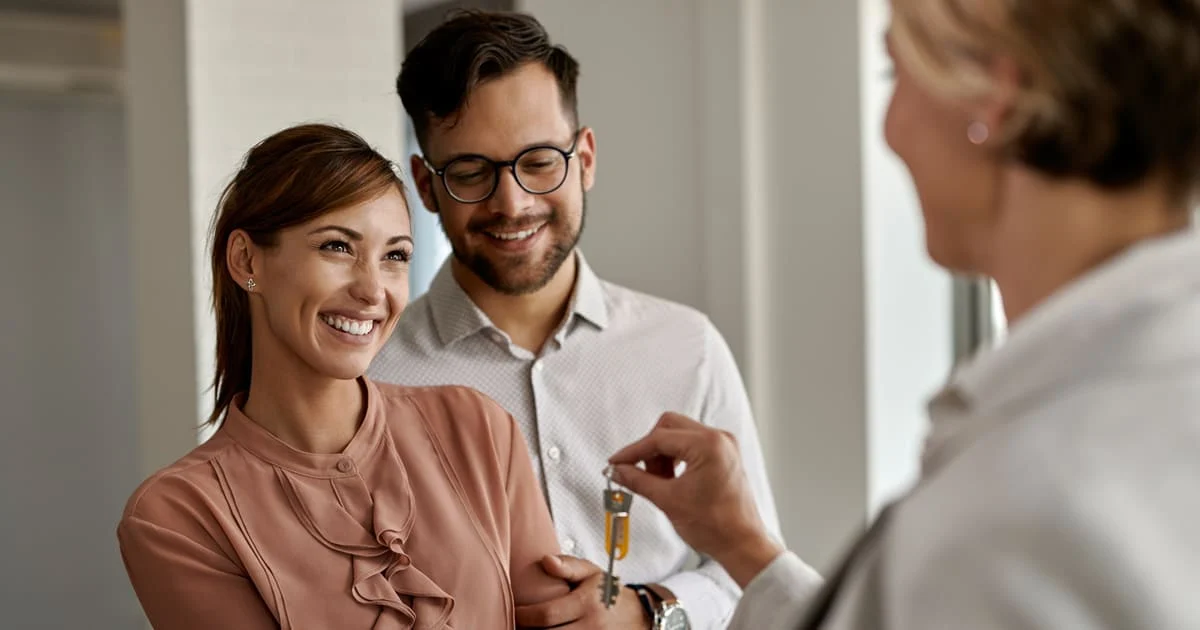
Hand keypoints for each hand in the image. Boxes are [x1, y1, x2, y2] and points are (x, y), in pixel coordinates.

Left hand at [514, 555, 649, 628]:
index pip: (547, 615)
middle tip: (516, 623)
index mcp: (586, 603)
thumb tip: (545, 560)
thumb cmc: (609, 592)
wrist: (640, 616)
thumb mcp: (592, 573)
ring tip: (528, 629)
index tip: (515, 612)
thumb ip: (568, 566)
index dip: (525, 616)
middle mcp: (591, 626)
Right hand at [608, 412, 784, 587]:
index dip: (633, 451)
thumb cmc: (716, 526)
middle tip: (638, 473)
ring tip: (659, 482)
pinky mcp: (724, 455)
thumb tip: (618, 471)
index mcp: (709, 445)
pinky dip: (676, 458)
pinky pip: (692, 445)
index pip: (659, 438)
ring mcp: (724, 445)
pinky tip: (671, 480)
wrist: (742, 544)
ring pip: (679, 435)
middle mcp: (719, 438)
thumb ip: (638, 481)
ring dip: (663, 455)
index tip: (616, 462)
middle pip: (669, 427)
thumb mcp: (668, 500)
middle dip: (650, 449)